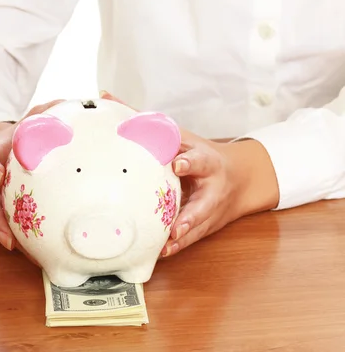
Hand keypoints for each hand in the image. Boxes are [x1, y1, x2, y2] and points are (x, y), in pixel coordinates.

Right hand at [0, 100, 63, 250]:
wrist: (7, 145)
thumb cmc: (28, 129)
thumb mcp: (40, 114)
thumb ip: (61, 107)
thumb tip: (102, 96)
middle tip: (7, 234)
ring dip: (1, 231)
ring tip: (16, 247)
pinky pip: (2, 223)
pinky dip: (13, 235)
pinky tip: (31, 251)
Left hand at [163, 137, 279, 256]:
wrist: (241, 178)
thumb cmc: (202, 154)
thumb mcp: (186, 138)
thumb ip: (156, 128)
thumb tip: (115, 103)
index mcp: (208, 162)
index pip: (199, 161)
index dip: (188, 163)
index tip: (177, 165)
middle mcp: (212, 190)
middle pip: (203, 205)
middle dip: (189, 217)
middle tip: (175, 228)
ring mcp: (211, 212)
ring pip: (197, 227)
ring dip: (181, 238)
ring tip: (165, 247)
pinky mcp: (206, 226)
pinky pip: (191, 238)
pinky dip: (177, 247)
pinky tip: (161, 253)